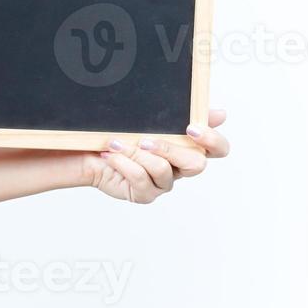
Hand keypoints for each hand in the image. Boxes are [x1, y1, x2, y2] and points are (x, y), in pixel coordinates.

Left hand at [79, 107, 230, 202]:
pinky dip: (123, 163)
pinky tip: (109, 154)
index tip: (190, 128)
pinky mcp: (144, 194)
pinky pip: (140, 179)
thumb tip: (221, 114)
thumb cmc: (118, 130)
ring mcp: (162, 182)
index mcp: (185, 146)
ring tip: (115, 143)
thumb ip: (181, 114)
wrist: (86, 148)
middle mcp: (178, 166)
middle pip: (196, 164)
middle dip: (169, 148)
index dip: (212, 140)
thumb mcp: (145, 116)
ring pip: (162, 169)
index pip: (217, 149)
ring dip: (136, 153)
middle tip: (145, 140)